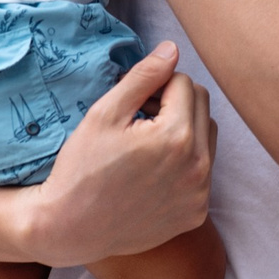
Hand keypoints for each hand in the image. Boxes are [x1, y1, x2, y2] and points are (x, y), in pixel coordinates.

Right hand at [19, 43, 215, 265]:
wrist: (70, 228)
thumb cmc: (80, 168)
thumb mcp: (105, 113)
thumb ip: (143, 77)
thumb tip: (173, 49)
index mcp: (176, 137)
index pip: (184, 83)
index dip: (157, 84)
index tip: (133, 101)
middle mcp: (197, 167)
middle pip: (202, 107)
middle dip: (174, 102)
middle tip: (139, 117)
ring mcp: (200, 194)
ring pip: (207, 138)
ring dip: (184, 130)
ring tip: (147, 142)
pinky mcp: (196, 214)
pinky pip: (203, 172)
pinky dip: (184, 164)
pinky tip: (153, 172)